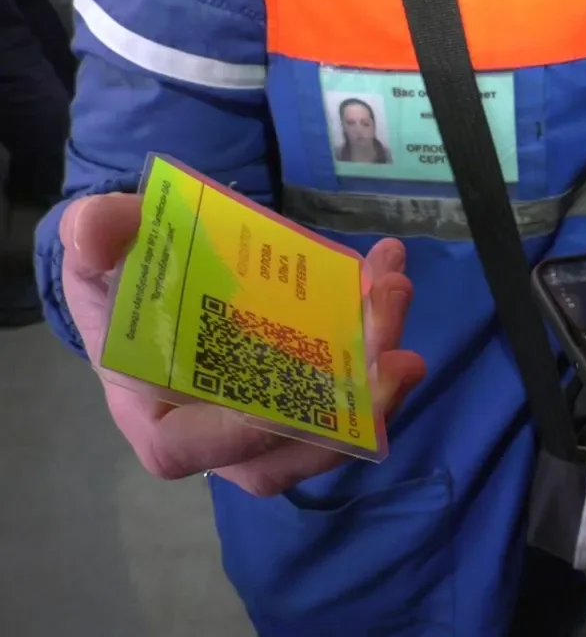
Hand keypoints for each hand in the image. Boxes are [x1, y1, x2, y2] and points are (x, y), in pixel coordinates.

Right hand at [60, 193, 426, 495]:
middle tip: (394, 352)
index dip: (257, 431)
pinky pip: (356, 378)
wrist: (153, 277)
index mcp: (162, 425)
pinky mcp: (314, 389)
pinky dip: (378, 327)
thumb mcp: (95, 257)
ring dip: (380, 365)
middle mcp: (225, 440)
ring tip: (394, 293)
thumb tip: (94, 233)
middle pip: (296, 444)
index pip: (204, 449)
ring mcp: (277, 421)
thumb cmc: (118, 288)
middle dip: (355, 403)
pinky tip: (386, 270)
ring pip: (341, 420)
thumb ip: (94, 241)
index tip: (308, 388)